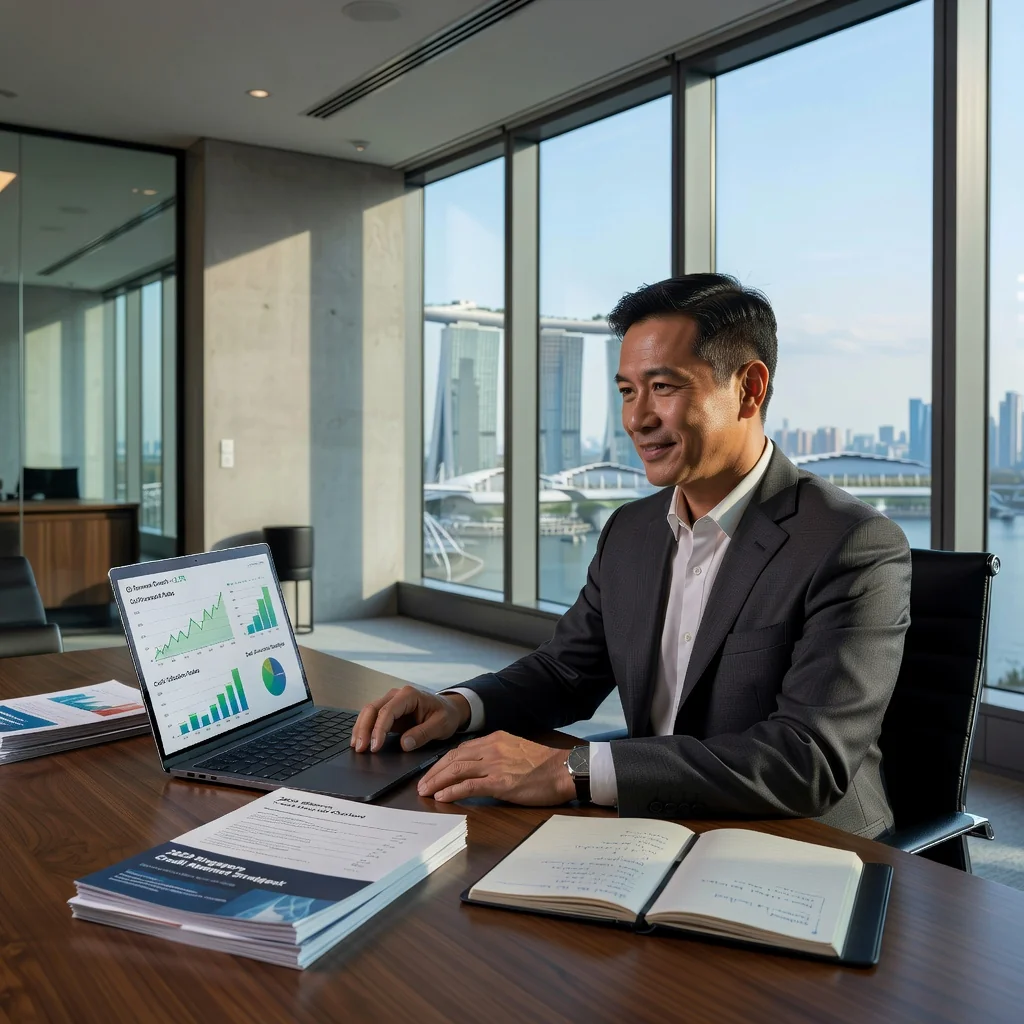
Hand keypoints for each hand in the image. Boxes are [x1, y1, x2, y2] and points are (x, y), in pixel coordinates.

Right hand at [352, 685, 469, 752]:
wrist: (450, 709)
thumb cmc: (446, 715)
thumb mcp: (440, 725)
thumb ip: (423, 734)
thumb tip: (404, 744)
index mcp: (409, 695)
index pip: (388, 711)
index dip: (379, 729)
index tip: (375, 747)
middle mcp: (397, 695)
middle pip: (372, 709)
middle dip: (364, 729)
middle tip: (360, 749)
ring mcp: (391, 702)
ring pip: (369, 712)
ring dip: (360, 729)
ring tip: (356, 747)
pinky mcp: (389, 711)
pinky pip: (372, 718)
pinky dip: (364, 729)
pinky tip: (360, 741)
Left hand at [417, 731, 576, 805]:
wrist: (565, 770)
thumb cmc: (545, 765)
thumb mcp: (517, 751)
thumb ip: (498, 754)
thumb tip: (481, 767)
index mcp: (496, 739)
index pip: (461, 749)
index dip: (443, 762)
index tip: (432, 772)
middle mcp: (492, 748)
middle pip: (453, 757)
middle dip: (434, 772)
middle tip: (421, 784)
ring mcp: (496, 765)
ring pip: (457, 769)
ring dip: (437, 781)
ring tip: (425, 791)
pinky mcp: (501, 782)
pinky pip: (470, 785)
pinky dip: (452, 791)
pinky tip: (442, 797)